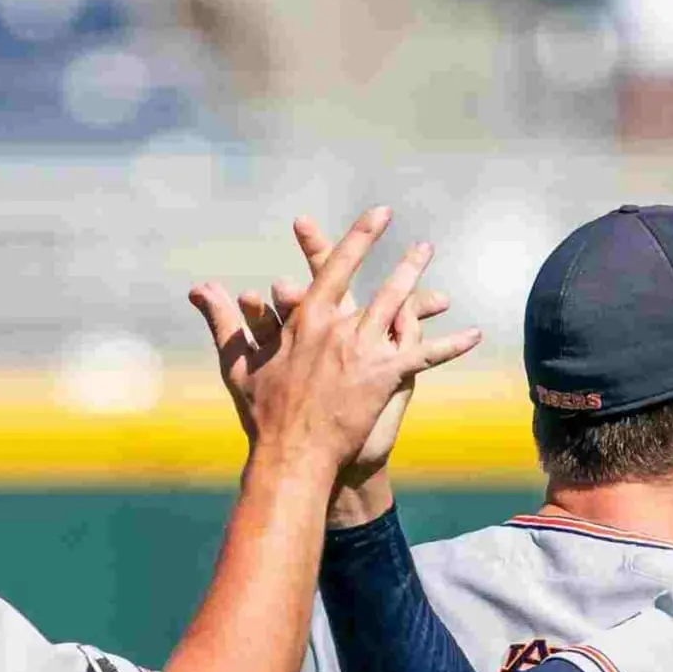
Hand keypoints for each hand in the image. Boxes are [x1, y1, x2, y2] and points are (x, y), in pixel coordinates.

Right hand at [188, 207, 480, 478]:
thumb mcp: (239, 364)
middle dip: (404, 264)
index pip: (337, 268)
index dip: (360, 239)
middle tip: (424, 244)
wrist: (291, 454)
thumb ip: (223, 320)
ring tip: (443, 280)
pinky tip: (474, 334)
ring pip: (401, 311)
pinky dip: (450, 345)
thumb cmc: (263, 414)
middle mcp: (338, 328)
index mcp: (307, 321)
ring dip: (424, 291)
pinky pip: (424, 356)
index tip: (378, 217)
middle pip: (378, 286)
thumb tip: (198, 289)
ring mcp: (363, 352)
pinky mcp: (382, 378)